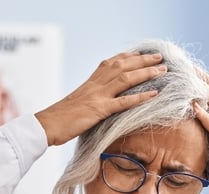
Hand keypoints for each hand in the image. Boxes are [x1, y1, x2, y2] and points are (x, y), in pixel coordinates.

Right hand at [34, 51, 165, 146]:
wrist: (46, 125)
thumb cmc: (60, 118)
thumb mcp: (77, 103)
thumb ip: (90, 99)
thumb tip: (100, 103)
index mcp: (90, 81)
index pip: (112, 62)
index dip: (128, 56)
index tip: (141, 53)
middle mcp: (95, 84)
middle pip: (123, 65)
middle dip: (143, 60)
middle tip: (159, 58)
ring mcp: (97, 96)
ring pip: (126, 78)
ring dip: (146, 73)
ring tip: (162, 71)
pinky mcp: (98, 110)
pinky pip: (123, 102)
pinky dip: (140, 97)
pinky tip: (154, 94)